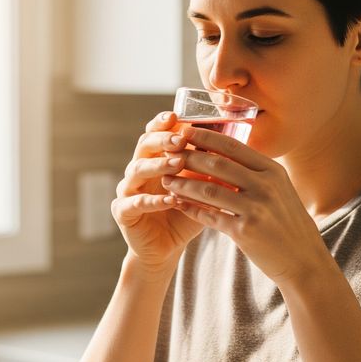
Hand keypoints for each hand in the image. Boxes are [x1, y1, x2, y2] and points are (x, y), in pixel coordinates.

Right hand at [112, 112, 205, 275]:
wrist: (167, 247)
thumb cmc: (185, 213)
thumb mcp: (200, 188)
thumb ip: (210, 168)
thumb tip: (237, 148)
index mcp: (154, 158)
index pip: (154, 132)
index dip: (162, 123)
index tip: (176, 115)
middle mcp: (137, 169)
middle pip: (143, 145)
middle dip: (162, 139)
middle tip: (180, 139)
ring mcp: (127, 190)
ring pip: (137, 170)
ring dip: (158, 165)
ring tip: (177, 163)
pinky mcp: (123, 212)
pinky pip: (135, 202)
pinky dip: (153, 200)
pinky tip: (169, 199)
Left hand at [160, 127, 332, 285]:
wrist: (303, 260)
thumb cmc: (287, 223)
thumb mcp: (279, 190)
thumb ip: (257, 173)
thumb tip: (228, 154)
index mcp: (273, 171)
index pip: (233, 146)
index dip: (206, 137)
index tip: (185, 131)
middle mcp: (265, 186)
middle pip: (217, 163)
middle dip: (188, 157)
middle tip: (169, 154)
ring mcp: (255, 209)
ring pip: (208, 189)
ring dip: (183, 183)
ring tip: (166, 180)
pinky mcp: (245, 231)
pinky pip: (209, 216)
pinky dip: (190, 208)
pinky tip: (177, 204)